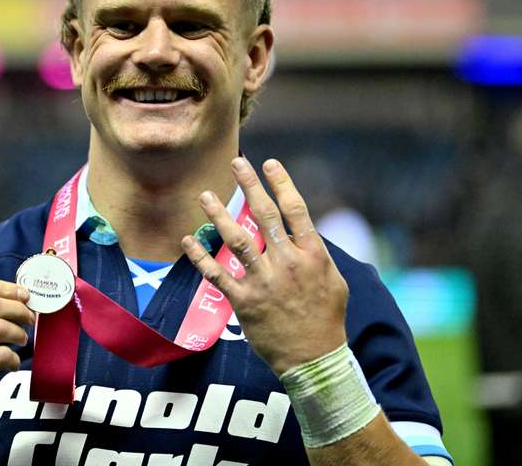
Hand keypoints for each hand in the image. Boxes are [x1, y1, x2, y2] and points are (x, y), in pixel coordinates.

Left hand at [181, 157, 347, 375]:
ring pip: (238, 240)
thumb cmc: (326, 318)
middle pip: (265, 216)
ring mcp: (265, 282)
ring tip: (205, 194)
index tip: (268, 163)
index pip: (296, 210)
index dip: (282, 183)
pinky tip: (188, 240)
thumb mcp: (333, 279)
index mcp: (312, 255)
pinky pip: (217, 275)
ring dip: (219, 215)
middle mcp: (288, 263)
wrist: (314, 358)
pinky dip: (201, 257)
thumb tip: (303, 230)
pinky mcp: (244, 301)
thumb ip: (315, 252)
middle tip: (237, 163)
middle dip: (250, 186)